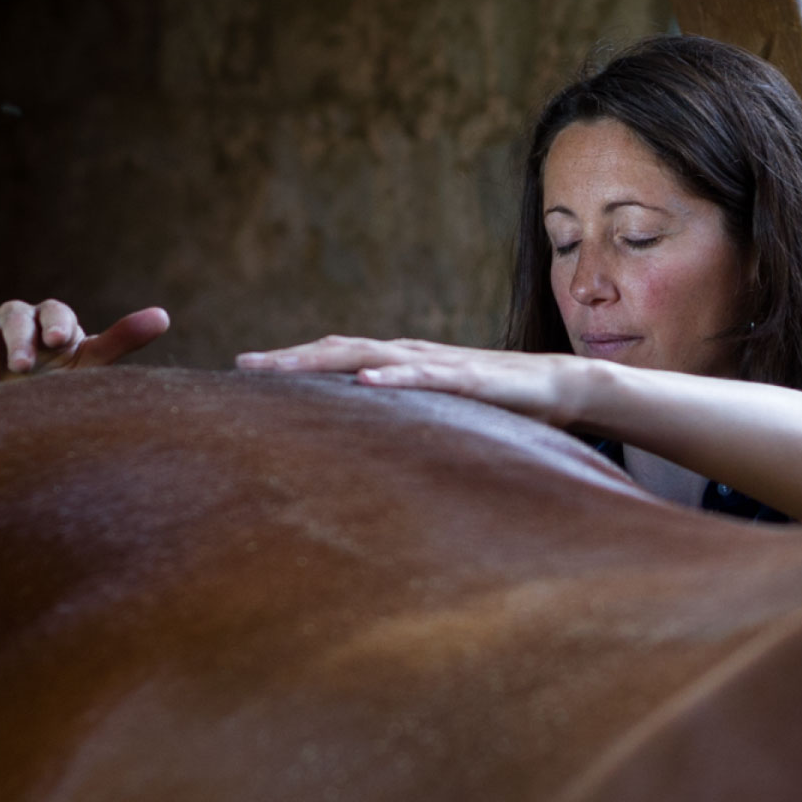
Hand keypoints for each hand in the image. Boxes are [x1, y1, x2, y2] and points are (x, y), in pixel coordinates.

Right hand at [0, 301, 170, 397]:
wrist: (19, 405)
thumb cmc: (61, 382)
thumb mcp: (90, 365)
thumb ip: (121, 340)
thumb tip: (164, 316)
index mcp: (51, 321)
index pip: (53, 312)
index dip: (57, 323)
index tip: (61, 342)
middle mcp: (15, 321)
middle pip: (13, 318)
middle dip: (18, 341)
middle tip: (24, 369)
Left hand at [236, 336, 589, 426]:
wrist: (558, 386)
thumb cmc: (495, 404)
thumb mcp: (437, 414)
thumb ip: (401, 422)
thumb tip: (360, 449)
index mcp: (398, 364)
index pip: (334, 359)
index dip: (291, 364)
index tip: (242, 373)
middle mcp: (409, 355)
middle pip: (338, 351)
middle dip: (291, 359)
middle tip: (243, 366)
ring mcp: (437, 364)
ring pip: (371, 356)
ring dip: (324, 361)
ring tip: (283, 367)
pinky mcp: (469, 378)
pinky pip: (425, 377)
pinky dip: (395, 378)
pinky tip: (367, 383)